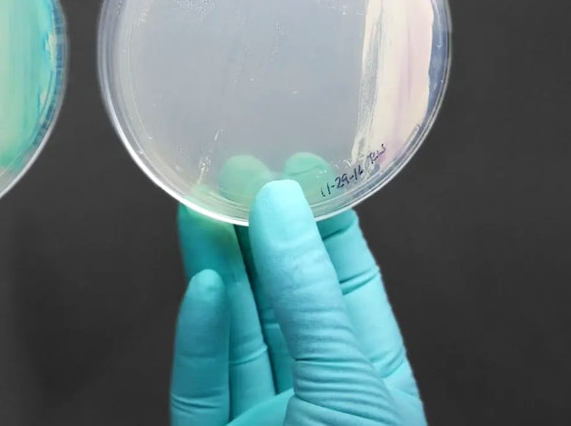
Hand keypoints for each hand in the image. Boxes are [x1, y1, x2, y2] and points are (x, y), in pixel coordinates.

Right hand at [170, 153, 424, 424]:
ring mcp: (260, 420)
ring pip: (235, 335)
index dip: (323, 228)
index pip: (348, 286)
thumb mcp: (348, 381)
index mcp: (372, 383)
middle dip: (258, 237)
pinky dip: (198, 337)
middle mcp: (315, 394)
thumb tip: (282, 204)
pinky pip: (200, 385)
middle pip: (282, 304)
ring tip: (200, 207)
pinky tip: (201, 284)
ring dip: (219, 270)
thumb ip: (310, 297)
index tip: (299, 171)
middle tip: (235, 174)